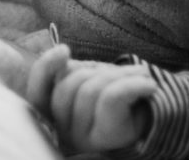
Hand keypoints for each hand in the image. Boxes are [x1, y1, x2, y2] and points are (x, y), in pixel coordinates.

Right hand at [26, 45, 157, 153]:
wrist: (152, 126)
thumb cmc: (119, 102)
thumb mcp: (91, 83)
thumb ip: (68, 72)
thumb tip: (53, 52)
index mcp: (54, 117)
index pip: (36, 93)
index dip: (43, 69)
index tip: (60, 50)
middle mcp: (62, 132)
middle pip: (69, 84)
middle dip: (98, 68)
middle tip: (124, 70)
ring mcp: (81, 138)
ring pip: (91, 88)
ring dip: (122, 74)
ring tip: (141, 76)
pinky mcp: (105, 137)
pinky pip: (112, 97)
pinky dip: (134, 83)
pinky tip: (149, 85)